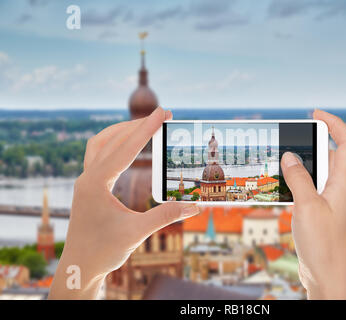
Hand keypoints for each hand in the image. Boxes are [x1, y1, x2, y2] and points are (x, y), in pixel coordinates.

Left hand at [48, 107, 198, 298]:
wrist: (79, 267)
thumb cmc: (103, 251)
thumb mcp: (137, 233)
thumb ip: (166, 215)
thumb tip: (194, 206)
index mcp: (95, 184)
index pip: (126, 149)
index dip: (147, 129)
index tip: (163, 112)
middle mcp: (87, 177)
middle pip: (111, 139)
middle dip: (137, 125)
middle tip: (162, 115)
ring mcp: (86, 181)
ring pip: (100, 143)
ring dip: (122, 131)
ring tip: (145, 125)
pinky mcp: (88, 187)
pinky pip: (99, 154)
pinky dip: (115, 144)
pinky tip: (128, 147)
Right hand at [281, 109, 345, 299]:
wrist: (330, 280)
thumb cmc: (323, 246)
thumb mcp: (307, 207)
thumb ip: (299, 178)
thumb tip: (291, 155)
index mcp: (345, 185)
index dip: (335, 124)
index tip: (315, 113)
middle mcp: (344, 192)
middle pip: (331, 158)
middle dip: (311, 146)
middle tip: (288, 140)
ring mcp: (335, 205)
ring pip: (321, 176)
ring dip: (303, 168)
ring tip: (280, 164)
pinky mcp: (326, 217)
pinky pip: (314, 193)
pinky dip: (301, 186)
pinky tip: (284, 189)